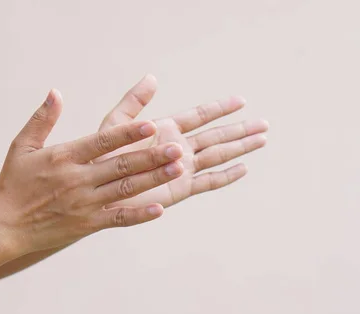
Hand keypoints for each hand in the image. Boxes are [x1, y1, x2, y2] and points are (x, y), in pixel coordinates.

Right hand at [0, 89, 184, 255]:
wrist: (4, 225)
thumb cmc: (12, 183)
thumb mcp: (22, 146)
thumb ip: (42, 119)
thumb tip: (56, 92)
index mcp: (64, 157)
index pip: (101, 142)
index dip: (127, 134)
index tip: (150, 126)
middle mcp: (78, 180)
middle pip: (121, 166)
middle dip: (151, 156)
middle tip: (178, 148)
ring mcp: (84, 204)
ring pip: (125, 190)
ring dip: (153, 179)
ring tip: (178, 170)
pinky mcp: (87, 225)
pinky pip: (117, 219)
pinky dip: (138, 215)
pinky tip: (159, 209)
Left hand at [96, 75, 268, 207]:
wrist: (95, 188)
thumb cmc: (99, 157)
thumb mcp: (115, 124)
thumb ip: (133, 102)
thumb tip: (152, 77)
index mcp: (165, 130)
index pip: (200, 116)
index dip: (220, 108)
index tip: (241, 100)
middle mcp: (177, 148)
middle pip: (216, 136)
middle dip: (240, 129)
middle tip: (265, 123)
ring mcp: (180, 169)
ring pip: (218, 155)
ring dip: (240, 148)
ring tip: (262, 140)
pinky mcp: (178, 189)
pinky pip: (208, 181)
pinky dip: (226, 176)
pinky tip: (243, 168)